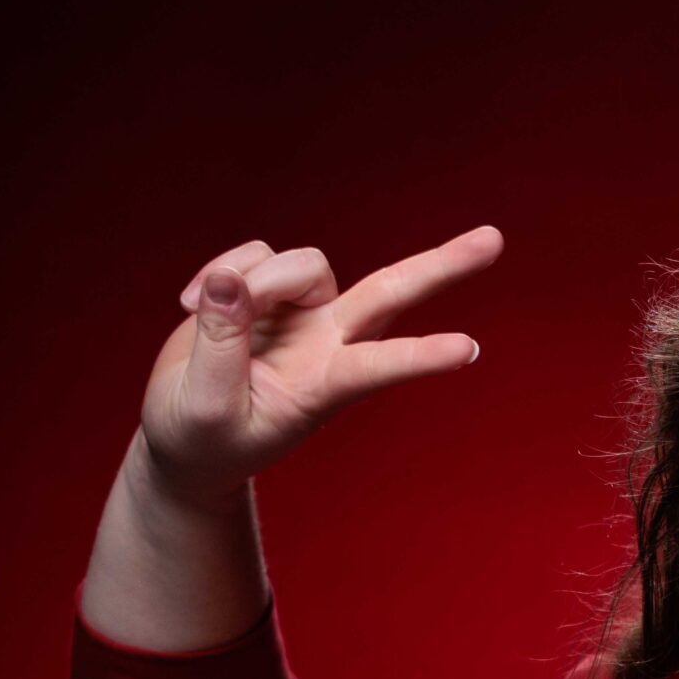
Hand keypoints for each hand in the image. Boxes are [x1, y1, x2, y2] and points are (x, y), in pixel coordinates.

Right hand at [135, 225, 503, 506]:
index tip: (470, 350)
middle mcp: (327, 344)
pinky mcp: (267, 291)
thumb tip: (230, 280)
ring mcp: (302, 314)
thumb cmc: (202, 439)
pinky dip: (219, 271)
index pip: (381, 367)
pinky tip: (191, 304)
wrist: (183, 436)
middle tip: (495, 239)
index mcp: (325, 387)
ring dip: (256, 280)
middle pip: (391, 293)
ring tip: (200, 312)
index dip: (422, 356)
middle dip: (443, 265)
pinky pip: (253, 255)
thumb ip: (220, 347)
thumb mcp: (205, 408)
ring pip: (303, 264)